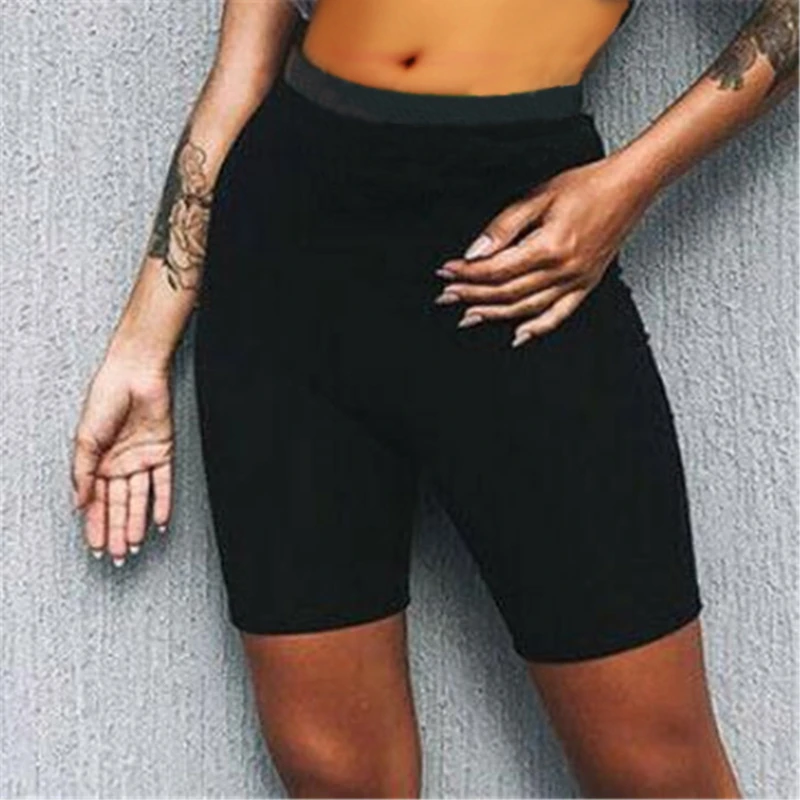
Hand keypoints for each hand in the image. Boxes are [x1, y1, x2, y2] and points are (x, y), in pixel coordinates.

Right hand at [71, 353, 173, 565]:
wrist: (134, 374)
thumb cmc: (105, 399)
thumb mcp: (85, 439)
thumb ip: (82, 473)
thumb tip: (79, 504)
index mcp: (97, 461)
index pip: (96, 501)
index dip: (95, 525)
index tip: (95, 548)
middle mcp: (119, 464)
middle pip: (118, 505)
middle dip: (116, 531)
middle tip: (117, 557)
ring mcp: (141, 459)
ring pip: (139, 499)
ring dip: (136, 522)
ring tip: (134, 546)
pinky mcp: (163, 451)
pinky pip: (164, 483)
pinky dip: (162, 503)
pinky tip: (160, 523)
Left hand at [433, 153, 653, 346]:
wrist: (629, 187)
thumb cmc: (587, 185)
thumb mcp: (539, 196)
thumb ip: (504, 226)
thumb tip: (476, 251)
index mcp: (549, 246)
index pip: (496, 269)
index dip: (467, 273)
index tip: (447, 271)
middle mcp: (563, 269)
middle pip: (506, 292)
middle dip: (472, 295)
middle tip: (447, 296)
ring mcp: (576, 281)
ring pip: (526, 308)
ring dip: (494, 314)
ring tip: (469, 316)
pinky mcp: (586, 285)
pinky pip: (559, 315)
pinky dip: (537, 328)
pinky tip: (518, 335)